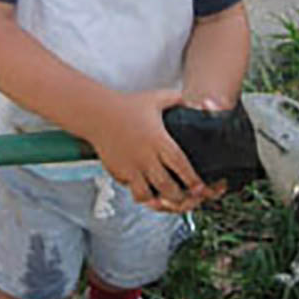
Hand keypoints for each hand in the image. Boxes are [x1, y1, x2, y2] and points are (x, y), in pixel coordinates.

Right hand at [90, 89, 217, 211]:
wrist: (98, 113)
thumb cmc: (128, 105)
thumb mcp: (157, 98)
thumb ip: (179, 100)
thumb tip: (197, 104)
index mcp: (158, 140)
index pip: (180, 164)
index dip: (192, 179)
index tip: (200, 187)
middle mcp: (145, 156)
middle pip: (167, 186)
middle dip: (179, 196)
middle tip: (187, 198)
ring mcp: (130, 167)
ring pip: (147, 195)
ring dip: (158, 200)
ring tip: (166, 198)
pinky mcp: (118, 172)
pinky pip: (132, 190)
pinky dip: (141, 194)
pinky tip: (148, 190)